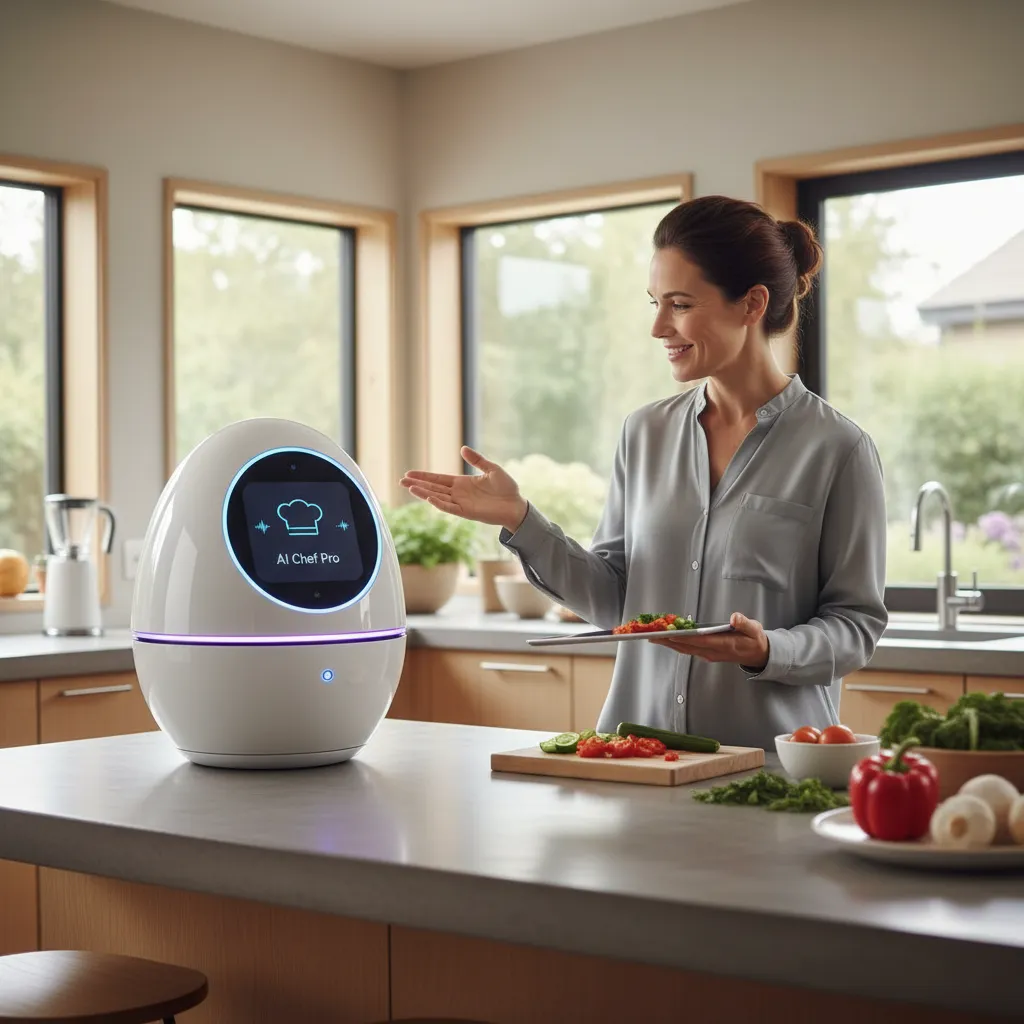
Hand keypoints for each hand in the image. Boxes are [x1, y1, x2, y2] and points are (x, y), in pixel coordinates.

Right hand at [400, 446, 528, 531]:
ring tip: (409, 488)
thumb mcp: (492, 469)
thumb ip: (477, 460)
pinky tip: (429, 497)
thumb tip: (462, 448)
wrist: (517, 505)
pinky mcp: (467, 512)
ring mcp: (461, 504)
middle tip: (401, 481)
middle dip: (417, 484)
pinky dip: (440, 503)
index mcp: (462, 483)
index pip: (438, 479)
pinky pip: (450, 508)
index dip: (424, 476)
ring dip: (424, 493)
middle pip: (433, 488)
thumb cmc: (506, 488)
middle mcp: (458, 494)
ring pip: (438, 497)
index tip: (409, 474)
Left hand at [649, 612, 769, 670]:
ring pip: (685, 650)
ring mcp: (709, 654)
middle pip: (688, 647)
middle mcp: (714, 652)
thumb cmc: (754, 639)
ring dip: (669, 644)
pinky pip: (688, 650)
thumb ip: (744, 623)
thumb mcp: (754, 629)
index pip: (701, 640)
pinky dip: (676, 644)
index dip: (685, 637)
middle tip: (652, 635)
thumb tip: (734, 618)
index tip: (670, 634)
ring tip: (653, 637)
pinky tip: (667, 639)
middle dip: (669, 641)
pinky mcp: (706, 654)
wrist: (759, 655)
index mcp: (726, 644)